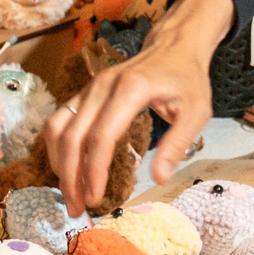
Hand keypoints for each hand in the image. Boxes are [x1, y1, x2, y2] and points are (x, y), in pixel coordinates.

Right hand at [49, 0, 233, 207]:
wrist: (175, 46)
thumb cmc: (187, 79)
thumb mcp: (196, 111)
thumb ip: (177, 144)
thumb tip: (160, 179)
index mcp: (131, 90)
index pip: (101, 136)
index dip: (94, 171)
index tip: (95, 199)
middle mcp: (102, 86)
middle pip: (73, 136)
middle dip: (70, 176)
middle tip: (77, 208)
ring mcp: (89, 87)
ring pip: (58, 128)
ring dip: (59, 164)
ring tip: (69, 194)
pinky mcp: (84, 92)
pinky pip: (59, 120)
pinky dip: (57, 148)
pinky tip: (66, 169)